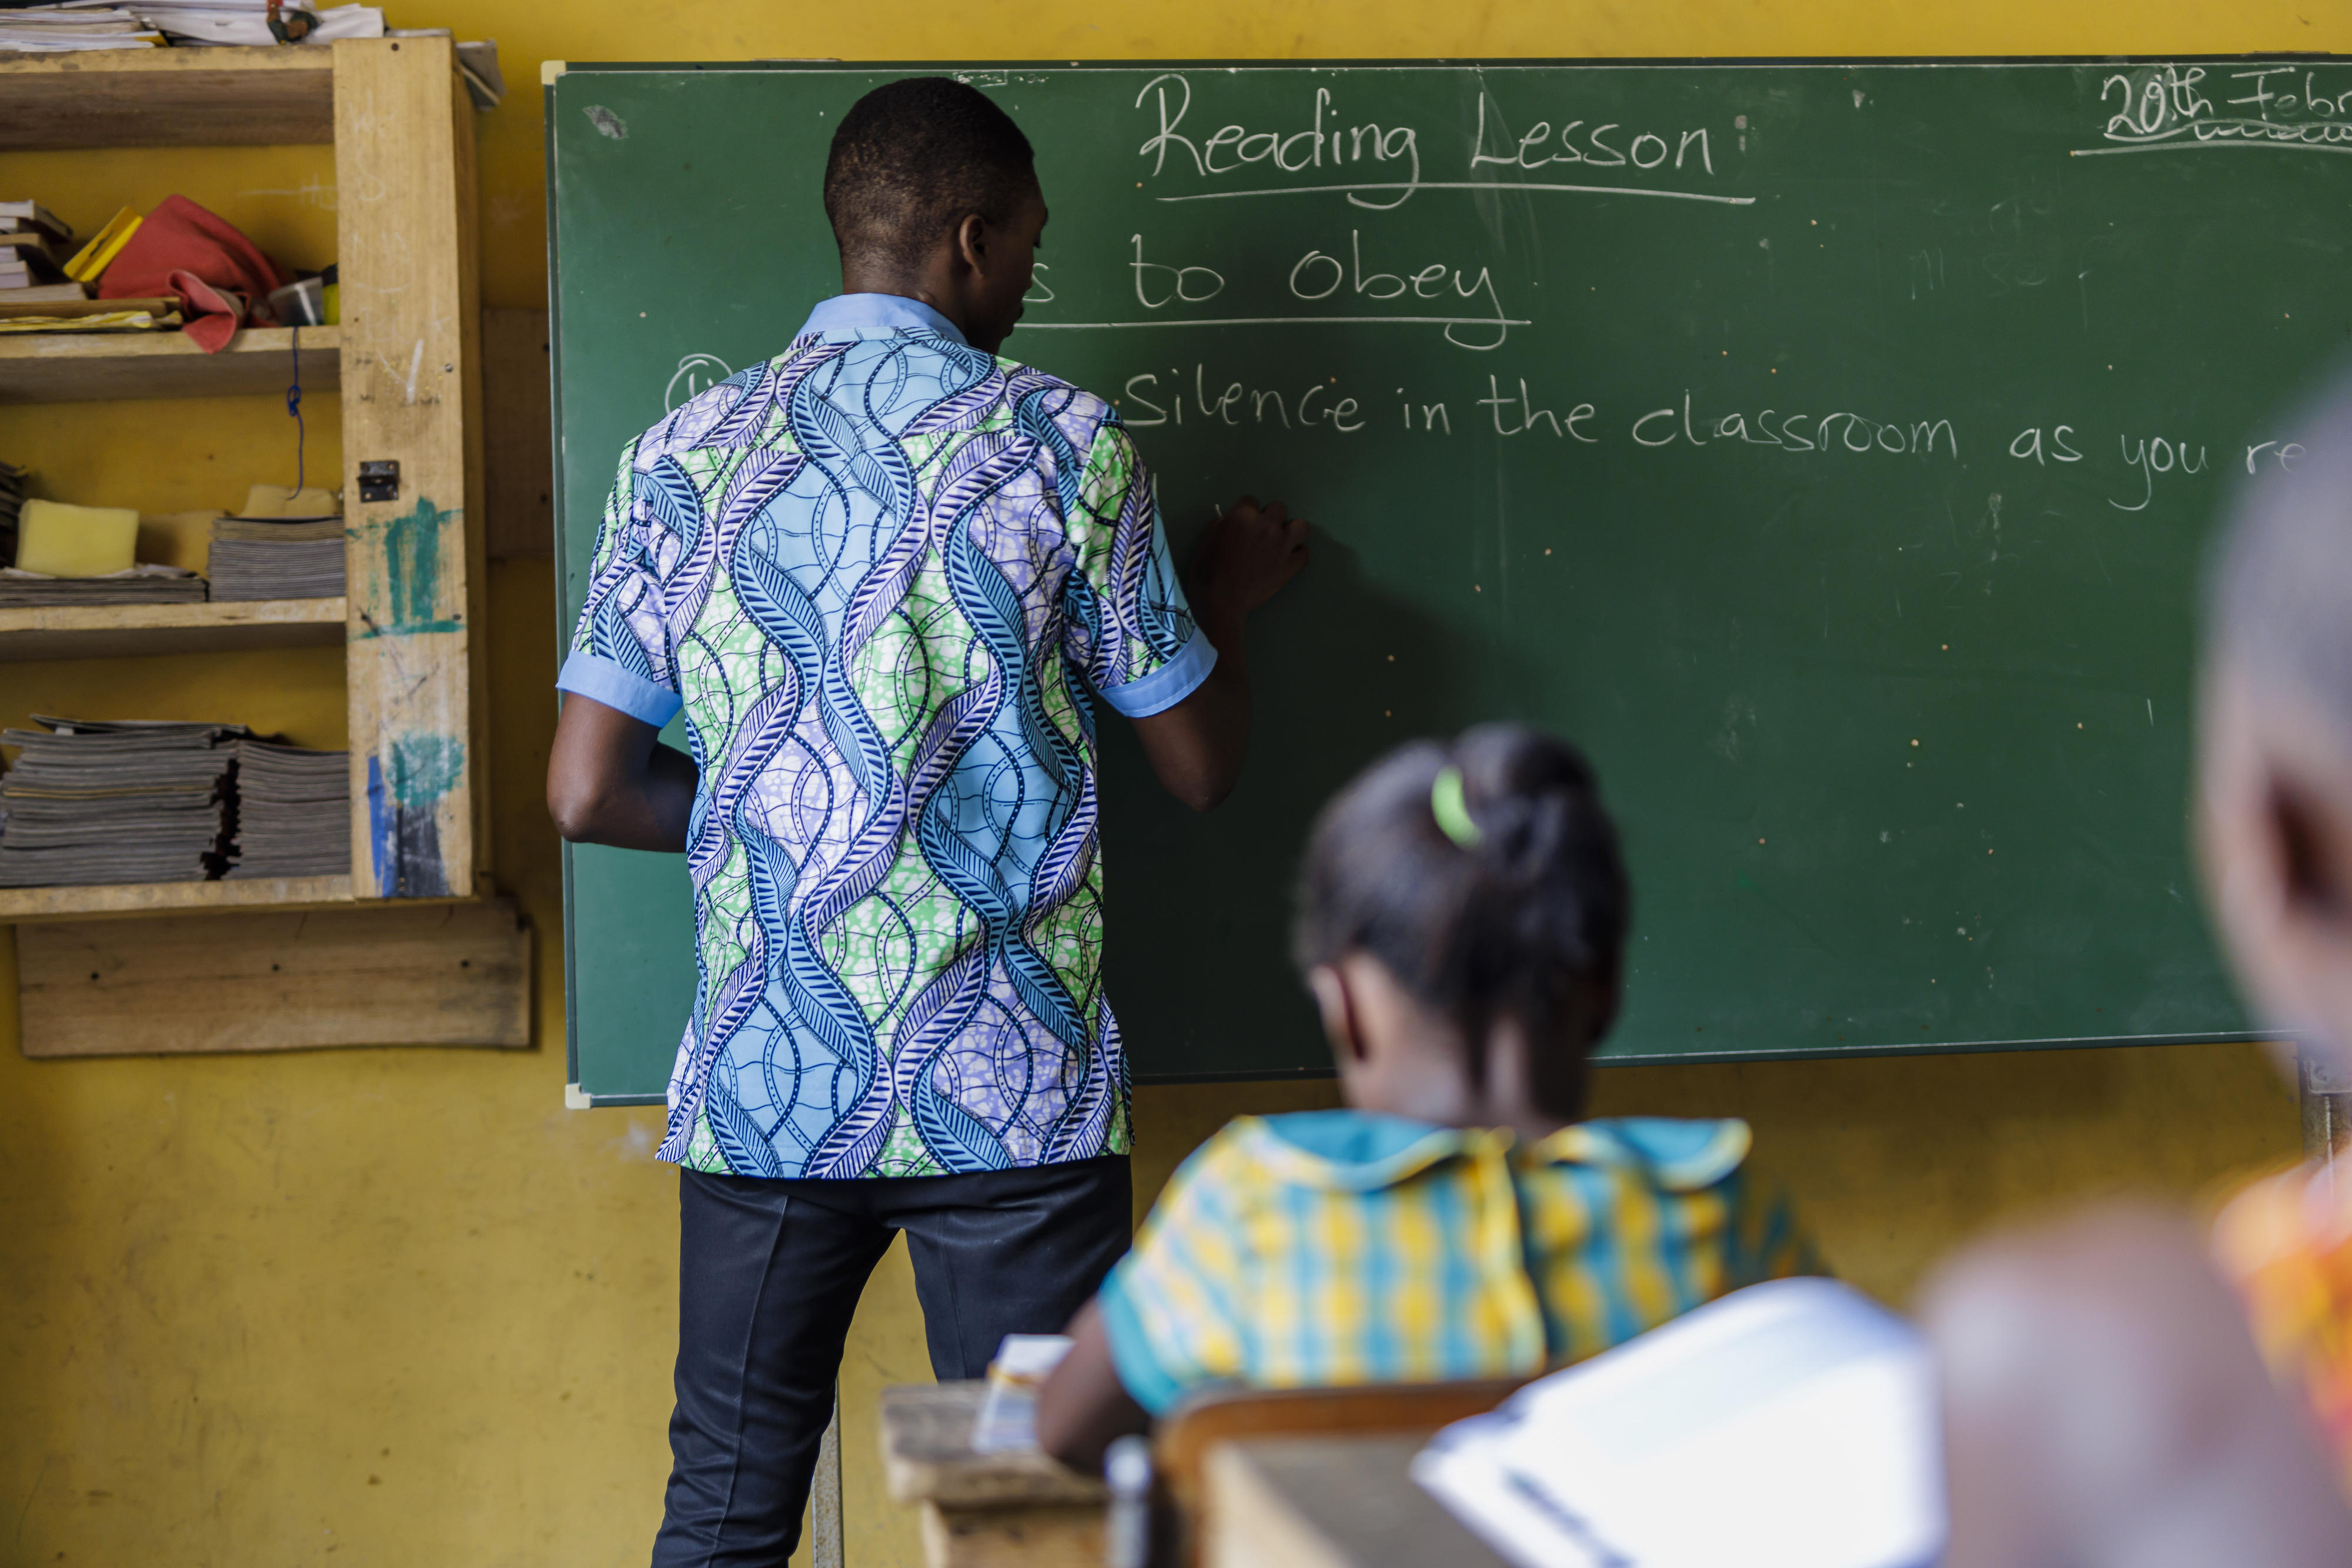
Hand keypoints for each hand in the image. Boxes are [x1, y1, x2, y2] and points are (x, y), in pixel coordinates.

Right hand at [1187, 495, 1309, 618]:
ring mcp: (1281, 546)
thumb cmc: (1208, 570)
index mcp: (1243, 516)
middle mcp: (1266, 526)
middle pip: (1279, 508)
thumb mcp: (1207, 538)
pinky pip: (1305, 554)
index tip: (1244, 523)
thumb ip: (1222, 524)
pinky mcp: (1290, 566)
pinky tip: (1289, 559)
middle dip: (1271, 517)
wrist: (1220, 599)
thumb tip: (1231, 520)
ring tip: (1284, 540)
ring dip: (1292, 531)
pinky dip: (1298, 555)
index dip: (1247, 511)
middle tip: (1263, 532)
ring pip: (1301, 526)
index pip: (1251, 500)